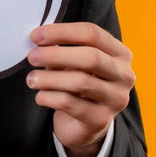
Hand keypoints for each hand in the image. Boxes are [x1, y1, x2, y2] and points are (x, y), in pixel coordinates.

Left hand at [26, 22, 134, 156]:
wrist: (84, 124)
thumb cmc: (77, 84)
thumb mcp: (72, 62)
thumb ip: (60, 48)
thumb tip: (39, 37)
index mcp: (120, 53)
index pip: (93, 34)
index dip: (62, 32)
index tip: (35, 35)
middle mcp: (124, 75)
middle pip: (91, 57)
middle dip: (56, 55)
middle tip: (32, 56)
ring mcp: (116, 99)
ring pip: (80, 82)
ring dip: (49, 78)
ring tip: (31, 78)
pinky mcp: (101, 119)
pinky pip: (70, 103)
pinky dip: (49, 97)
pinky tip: (39, 96)